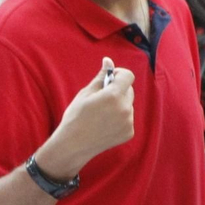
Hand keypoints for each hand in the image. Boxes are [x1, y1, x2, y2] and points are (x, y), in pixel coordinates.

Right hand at [41, 59, 135, 176]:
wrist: (74, 144)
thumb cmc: (76, 116)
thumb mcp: (86, 93)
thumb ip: (101, 77)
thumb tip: (108, 60)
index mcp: (113, 96)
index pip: (128, 76)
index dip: (119, 74)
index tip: (110, 77)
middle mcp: (125, 108)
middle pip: (129, 90)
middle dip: (118, 89)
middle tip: (102, 97)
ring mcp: (129, 122)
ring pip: (128, 104)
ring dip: (119, 104)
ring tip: (101, 113)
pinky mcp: (129, 132)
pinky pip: (128, 118)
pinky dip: (120, 117)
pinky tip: (105, 123)